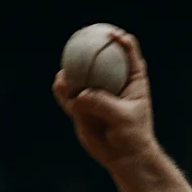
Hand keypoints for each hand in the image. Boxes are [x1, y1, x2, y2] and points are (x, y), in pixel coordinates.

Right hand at [51, 30, 159, 172]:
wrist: (125, 158)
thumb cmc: (132, 136)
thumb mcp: (122, 118)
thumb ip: (102, 104)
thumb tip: (80, 95)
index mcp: (132, 80)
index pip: (128, 53)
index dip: (120, 39)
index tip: (110, 34)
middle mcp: (113, 84)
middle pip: (100, 58)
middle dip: (89, 45)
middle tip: (80, 37)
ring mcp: (97, 94)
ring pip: (81, 76)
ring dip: (72, 69)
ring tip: (65, 68)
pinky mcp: (83, 108)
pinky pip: (70, 96)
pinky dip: (64, 90)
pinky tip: (59, 84)